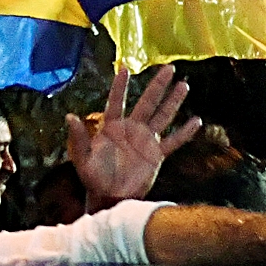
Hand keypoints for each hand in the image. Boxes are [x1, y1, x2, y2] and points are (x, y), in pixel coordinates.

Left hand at [67, 64, 201, 209]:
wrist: (110, 197)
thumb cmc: (94, 178)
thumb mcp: (82, 159)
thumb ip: (78, 138)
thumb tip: (69, 116)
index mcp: (112, 127)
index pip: (117, 102)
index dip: (120, 87)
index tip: (124, 69)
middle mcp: (131, 129)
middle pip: (147, 102)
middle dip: (157, 86)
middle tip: (168, 68)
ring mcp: (145, 140)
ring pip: (162, 116)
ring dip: (173, 102)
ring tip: (183, 85)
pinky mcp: (156, 154)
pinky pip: (173, 141)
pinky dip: (184, 133)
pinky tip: (196, 121)